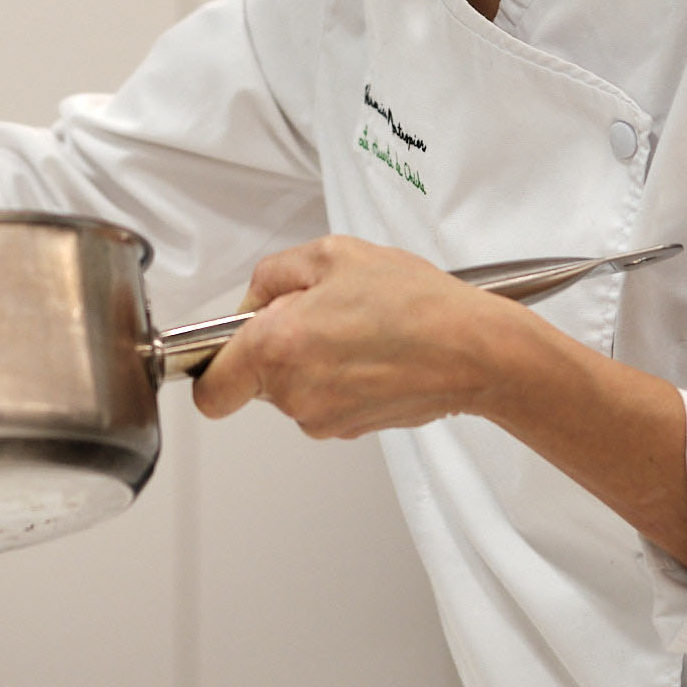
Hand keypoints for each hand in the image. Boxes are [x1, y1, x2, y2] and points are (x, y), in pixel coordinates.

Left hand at [193, 232, 686, 568]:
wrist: (476, 351)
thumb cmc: (414, 303)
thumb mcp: (331, 255)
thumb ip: (273, 275)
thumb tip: (252, 300)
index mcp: (275, 349)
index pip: (209, 390)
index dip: (211, 367)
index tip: (225, 348)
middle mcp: (293, 394)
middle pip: (256, 381)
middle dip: (277, 347)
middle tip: (321, 311)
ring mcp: (325, 419)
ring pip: (295, 390)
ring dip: (314, 360)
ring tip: (358, 327)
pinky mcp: (355, 431)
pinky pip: (328, 401)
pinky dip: (342, 378)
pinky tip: (375, 351)